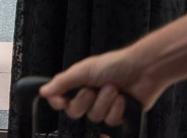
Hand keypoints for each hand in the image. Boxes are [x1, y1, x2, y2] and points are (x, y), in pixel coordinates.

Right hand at [41, 46, 165, 127]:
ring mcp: (103, 106)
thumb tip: (43, 91)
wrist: (143, 71)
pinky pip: (110, 121)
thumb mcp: (84, 70)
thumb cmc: (115, 65)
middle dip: (85, 101)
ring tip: (114, 89)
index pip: (60, 100)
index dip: (58, 102)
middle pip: (75, 112)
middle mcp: (89, 96)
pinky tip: (122, 99)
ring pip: (94, 117)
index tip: (61, 100)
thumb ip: (63, 82)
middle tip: (92, 90)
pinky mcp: (117, 115)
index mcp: (78, 83)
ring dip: (104, 102)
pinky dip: (116, 110)